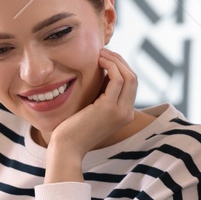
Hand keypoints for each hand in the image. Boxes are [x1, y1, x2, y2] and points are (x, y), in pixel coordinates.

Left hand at [45, 49, 139, 179]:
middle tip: (103, 52)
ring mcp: (121, 112)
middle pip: (133, 78)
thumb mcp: (93, 107)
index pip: (131, 84)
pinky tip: (98, 61)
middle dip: (120, 61)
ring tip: (100, 54)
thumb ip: (103, 93)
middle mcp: (127, 113)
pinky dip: (110, 66)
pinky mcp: (110, 108)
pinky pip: (117, 79)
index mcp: (125, 114)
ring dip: (115, 60)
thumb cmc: (74, 128)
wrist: (67, 147)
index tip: (105, 58)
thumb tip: (105, 71)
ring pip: (129, 76)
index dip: (121, 67)